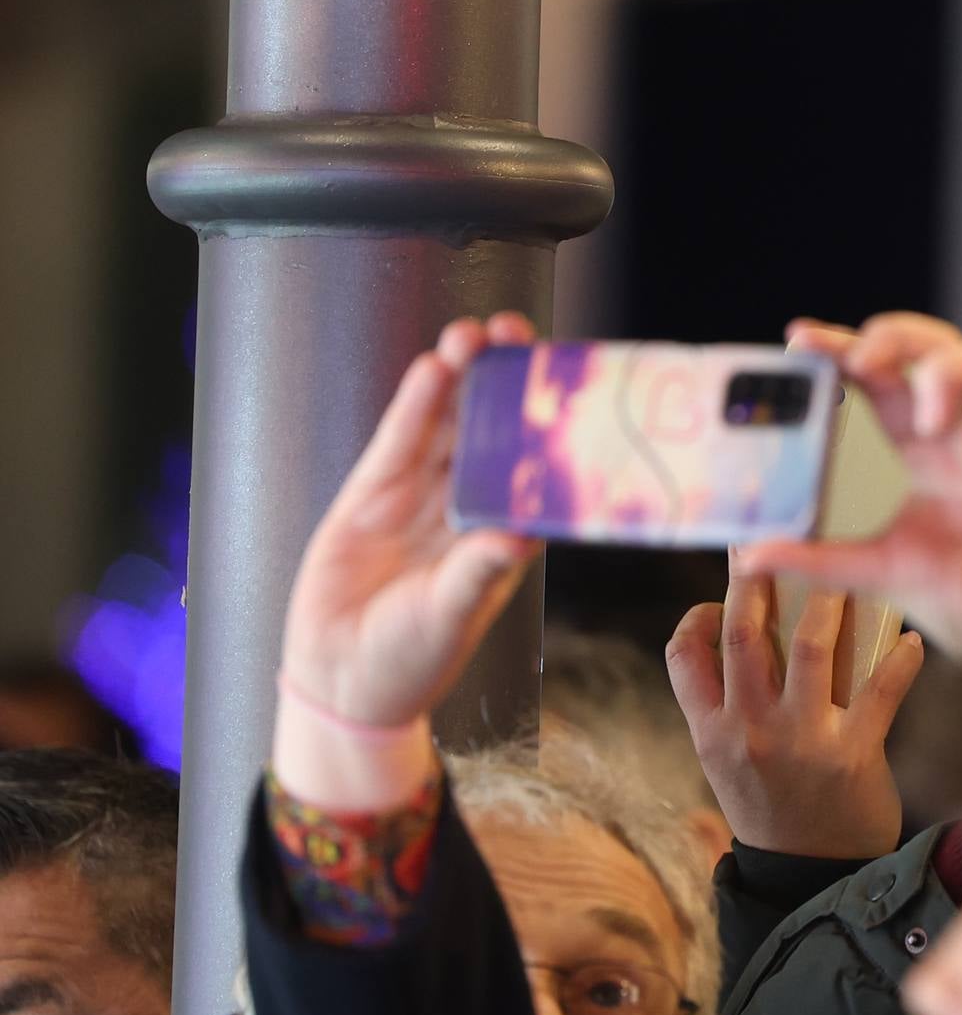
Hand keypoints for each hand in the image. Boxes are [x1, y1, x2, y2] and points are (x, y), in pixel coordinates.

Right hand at [273, 312, 543, 806]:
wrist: (341, 681)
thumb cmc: (412, 659)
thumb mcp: (450, 615)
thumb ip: (477, 573)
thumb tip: (518, 539)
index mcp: (505, 535)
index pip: (536, 467)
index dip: (550, 422)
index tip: (567, 379)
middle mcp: (469, 508)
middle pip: (493, 430)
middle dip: (505, 382)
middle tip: (519, 333)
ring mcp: (420, 499)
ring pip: (447, 425)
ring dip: (461, 379)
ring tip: (476, 334)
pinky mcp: (370, 496)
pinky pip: (398, 441)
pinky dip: (415, 406)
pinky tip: (433, 369)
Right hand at [667, 561, 925, 859]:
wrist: (811, 875)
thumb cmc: (773, 806)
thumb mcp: (729, 762)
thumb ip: (730, 705)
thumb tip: (745, 631)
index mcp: (712, 732)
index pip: (684, 657)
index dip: (697, 615)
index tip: (718, 596)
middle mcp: (750, 731)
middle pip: (746, 636)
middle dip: (757, 582)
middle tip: (774, 548)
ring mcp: (803, 740)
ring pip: (814, 648)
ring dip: (830, 603)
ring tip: (843, 578)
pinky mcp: (855, 753)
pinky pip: (882, 688)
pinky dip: (901, 658)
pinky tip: (911, 640)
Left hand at [741, 316, 961, 652]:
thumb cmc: (960, 595)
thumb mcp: (875, 568)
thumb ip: (817, 556)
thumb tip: (748, 555)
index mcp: (911, 448)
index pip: (873, 378)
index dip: (839, 350)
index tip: (799, 339)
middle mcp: (955, 429)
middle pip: (923, 346)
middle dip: (890, 337)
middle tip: (860, 359)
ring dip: (943, 369)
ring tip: (928, 421)